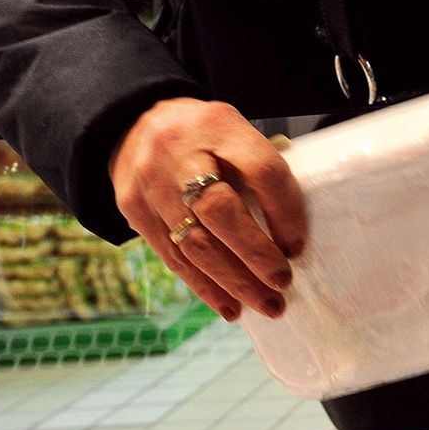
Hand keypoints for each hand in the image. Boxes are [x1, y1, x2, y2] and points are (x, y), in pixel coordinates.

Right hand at [111, 98, 307, 319]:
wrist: (131, 123)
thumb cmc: (204, 138)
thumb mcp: (236, 135)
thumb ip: (261, 173)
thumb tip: (291, 238)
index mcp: (218, 126)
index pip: (260, 171)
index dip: (284, 212)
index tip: (297, 246)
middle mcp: (178, 152)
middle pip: (219, 211)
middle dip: (256, 255)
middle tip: (283, 283)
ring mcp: (150, 182)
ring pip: (194, 243)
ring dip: (234, 282)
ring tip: (267, 304)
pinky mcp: (134, 209)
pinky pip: (173, 257)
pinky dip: (205, 286)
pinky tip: (230, 306)